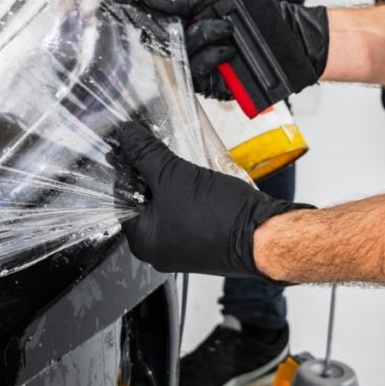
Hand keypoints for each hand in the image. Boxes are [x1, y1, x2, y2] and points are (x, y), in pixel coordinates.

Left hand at [117, 121, 303, 279]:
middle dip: (148, 173)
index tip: (130, 146)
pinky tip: (192, 174)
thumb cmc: (219, 218)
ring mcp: (182, 246)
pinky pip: (185, 209)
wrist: (264, 233)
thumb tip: (126, 136)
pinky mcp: (203, 239)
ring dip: (169, 180)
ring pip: (166, 203)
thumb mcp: (172, 175)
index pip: (120, 198)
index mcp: (142, 242)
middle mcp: (159, 249)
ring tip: (175, 160)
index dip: (125, 168)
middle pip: (143, 201)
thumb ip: (144, 153)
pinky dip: (186, 191)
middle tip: (153, 149)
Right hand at [133, 0, 329, 98]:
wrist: (282, 36)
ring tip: (226, 29)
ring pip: (179, 55)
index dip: (133, 16)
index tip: (117, 7)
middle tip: (193, 16)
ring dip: (203, 37)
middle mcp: (182, 46)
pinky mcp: (207, 85)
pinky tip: (228, 49)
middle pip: (157, 41)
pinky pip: (196, 70)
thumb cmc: (250, 15)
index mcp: (179, 23)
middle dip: (174, 27)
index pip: (148, 22)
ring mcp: (193, 67)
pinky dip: (212, 55)